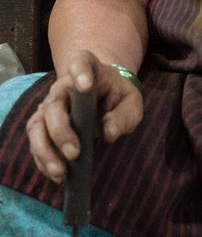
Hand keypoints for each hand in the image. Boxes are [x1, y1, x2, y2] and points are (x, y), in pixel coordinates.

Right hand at [26, 50, 142, 183]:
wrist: (101, 97)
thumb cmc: (116, 96)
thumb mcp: (130, 102)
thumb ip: (124, 115)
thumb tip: (109, 132)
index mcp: (88, 70)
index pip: (81, 61)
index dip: (80, 71)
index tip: (85, 85)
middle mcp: (63, 86)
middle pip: (53, 104)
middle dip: (60, 131)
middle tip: (74, 153)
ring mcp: (49, 106)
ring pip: (37, 126)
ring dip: (45, 151)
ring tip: (61, 172)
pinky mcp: (42, 126)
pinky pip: (36, 142)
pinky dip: (44, 160)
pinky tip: (58, 175)